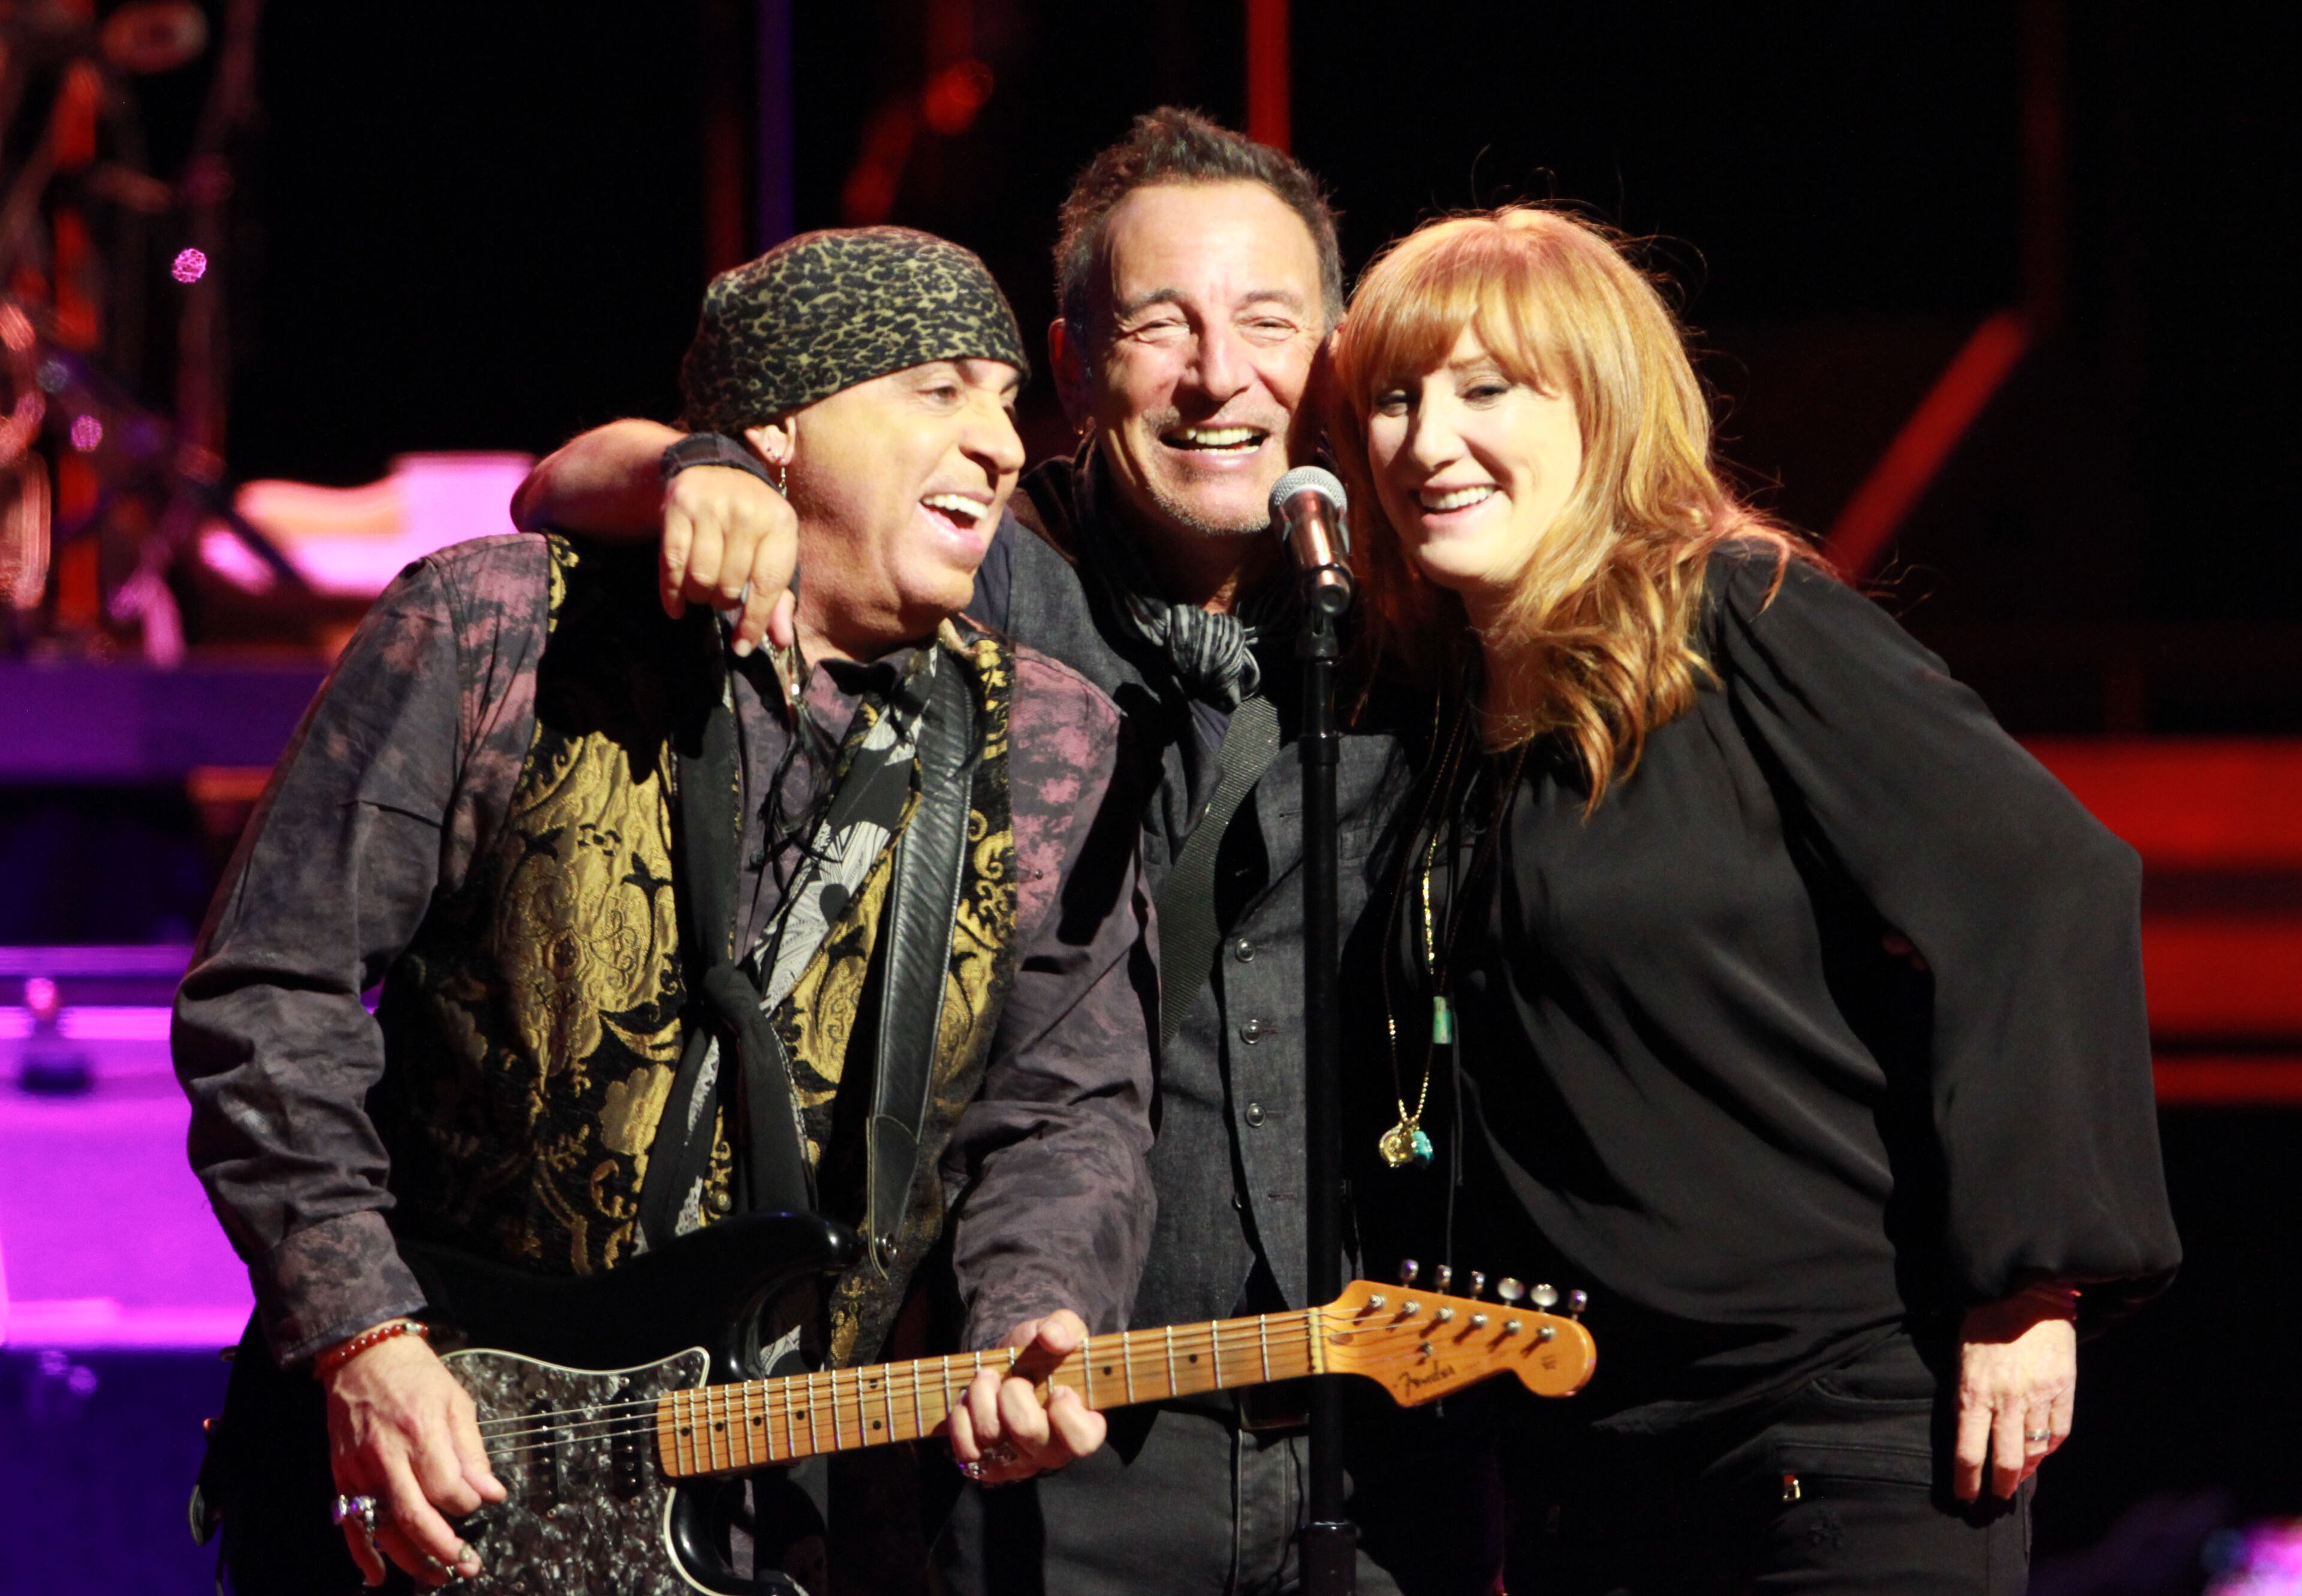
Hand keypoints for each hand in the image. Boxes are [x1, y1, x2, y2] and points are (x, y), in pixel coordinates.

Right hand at [322, 1329, 506, 1585]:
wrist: (363, 1357)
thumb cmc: (416, 1376)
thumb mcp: (456, 1402)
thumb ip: (472, 1451)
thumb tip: (492, 1493)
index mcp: (421, 1431)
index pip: (448, 1487)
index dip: (469, 1503)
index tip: (480, 1503)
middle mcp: (388, 1455)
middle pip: (416, 1516)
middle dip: (444, 1549)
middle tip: (467, 1566)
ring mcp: (360, 1469)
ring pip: (384, 1527)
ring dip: (411, 1559)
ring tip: (437, 1576)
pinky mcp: (341, 1477)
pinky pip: (351, 1524)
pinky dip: (363, 1554)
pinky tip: (378, 1575)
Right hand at [659, 465, 798, 655]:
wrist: (716, 470)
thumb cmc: (752, 523)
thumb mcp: (773, 552)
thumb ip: (779, 598)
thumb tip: (782, 641)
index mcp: (781, 523)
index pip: (768, 583)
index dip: (755, 621)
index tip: (742, 647)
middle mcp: (748, 512)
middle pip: (731, 584)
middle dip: (724, 603)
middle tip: (722, 599)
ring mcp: (712, 506)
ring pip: (701, 577)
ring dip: (699, 597)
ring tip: (704, 593)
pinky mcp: (679, 506)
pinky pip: (671, 564)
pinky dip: (672, 593)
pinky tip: (677, 606)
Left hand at [945, 1310, 1104, 1485]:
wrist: (1006, 1368)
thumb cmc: (1039, 1355)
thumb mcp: (1057, 1331)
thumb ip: (1065, 1327)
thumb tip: (1052, 1338)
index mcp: (1081, 1425)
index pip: (1082, 1439)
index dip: (1067, 1413)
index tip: (1059, 1389)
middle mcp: (1050, 1452)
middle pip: (1027, 1430)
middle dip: (1014, 1391)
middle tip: (1015, 1379)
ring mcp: (1016, 1463)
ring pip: (991, 1435)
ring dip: (983, 1395)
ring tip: (988, 1380)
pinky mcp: (984, 1465)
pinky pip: (966, 1448)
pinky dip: (963, 1417)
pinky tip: (972, 1402)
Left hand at [1953, 1285, 2077, 1502]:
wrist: (2023, 1289)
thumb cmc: (1983, 1320)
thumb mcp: (1960, 1356)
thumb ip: (1967, 1394)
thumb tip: (1970, 1429)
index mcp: (1972, 1392)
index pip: (1968, 1451)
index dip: (1966, 1480)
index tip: (1964, 1498)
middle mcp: (2005, 1401)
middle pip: (2003, 1459)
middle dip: (1997, 1486)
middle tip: (1993, 1500)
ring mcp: (2038, 1396)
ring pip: (2033, 1448)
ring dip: (2024, 1469)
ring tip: (2015, 1479)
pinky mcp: (2063, 1388)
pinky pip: (2059, 1430)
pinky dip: (2049, 1447)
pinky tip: (2041, 1454)